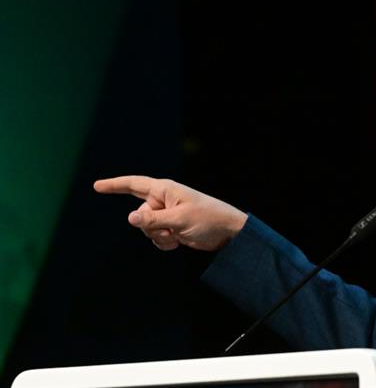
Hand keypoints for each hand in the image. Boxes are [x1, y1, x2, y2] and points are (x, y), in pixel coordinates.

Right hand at [94, 175, 247, 251]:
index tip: (96, 186)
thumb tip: (129, 218)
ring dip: (159, 236)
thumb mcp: (179, 219)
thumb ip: (153, 220)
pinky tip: (179, 241)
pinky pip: (156, 238)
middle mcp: (163, 201)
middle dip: (151, 226)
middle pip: (139, 215)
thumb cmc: (207, 219)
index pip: (134, 184)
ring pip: (146, 229)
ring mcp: (167, 215)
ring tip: (178, 234)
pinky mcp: (171, 228)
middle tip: (171, 228)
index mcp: (165, 190)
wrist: (228, 232)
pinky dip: (164, 242)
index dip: (115, 185)